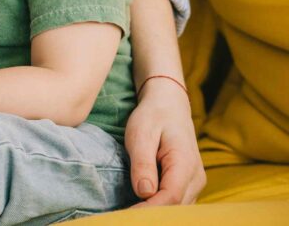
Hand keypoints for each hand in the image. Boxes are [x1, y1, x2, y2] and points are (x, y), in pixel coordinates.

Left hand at [125, 77, 205, 205]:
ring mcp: (195, 183)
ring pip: (179, 209)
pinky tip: (140, 208)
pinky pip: (177, 203)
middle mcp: (196, 177)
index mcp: (185, 164)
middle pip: (176, 208)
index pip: (170, 198)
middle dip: (151, 215)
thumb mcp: (141, 134)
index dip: (149, 211)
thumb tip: (144, 193)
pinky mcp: (188, 185)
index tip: (126, 216)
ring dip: (156, 214)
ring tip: (129, 214)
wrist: (169, 105)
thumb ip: (143, 164)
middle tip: (123, 217)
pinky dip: (161, 208)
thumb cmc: (153, 117)